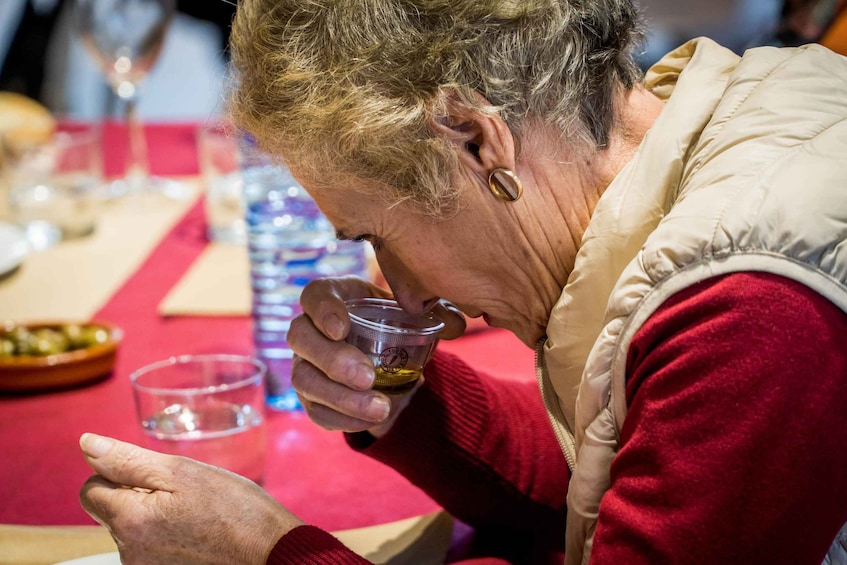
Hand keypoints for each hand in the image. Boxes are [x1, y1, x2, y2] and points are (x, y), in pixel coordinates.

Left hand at [79, 433, 301, 563]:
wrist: (272, 553)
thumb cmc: (234, 509)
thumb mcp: (183, 472)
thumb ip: (129, 460)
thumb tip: (87, 444)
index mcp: (129, 520)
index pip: (91, 490)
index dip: (120, 475)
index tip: (157, 477)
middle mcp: (128, 554)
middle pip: (112, 512)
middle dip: (139, 497)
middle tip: (184, 496)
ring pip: (132, 531)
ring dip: (154, 519)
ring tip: (195, 517)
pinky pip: (149, 550)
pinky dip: (167, 539)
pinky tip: (197, 535)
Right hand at [288, 276, 465, 435]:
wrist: (389, 358)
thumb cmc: (396, 322)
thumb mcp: (414, 312)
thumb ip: (436, 313)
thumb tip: (456, 324)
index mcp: (334, 296)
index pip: (313, 295)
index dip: (322, 310)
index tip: (342, 328)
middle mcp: (310, 328)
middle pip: (300, 338)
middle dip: (332, 360)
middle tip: (367, 376)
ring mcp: (306, 363)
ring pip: (305, 379)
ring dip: (341, 397)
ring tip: (380, 408)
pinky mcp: (311, 396)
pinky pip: (317, 411)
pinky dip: (345, 418)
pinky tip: (372, 419)